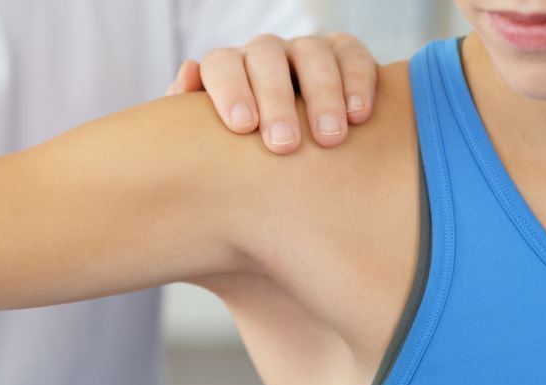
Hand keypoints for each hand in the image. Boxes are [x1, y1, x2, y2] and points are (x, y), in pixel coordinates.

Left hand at [168, 33, 377, 153]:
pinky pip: (351, 54)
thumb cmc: (242, 163)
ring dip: (322, 93)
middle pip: (266, 58)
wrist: (289, 173)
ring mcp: (304, 52)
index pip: (221, 65)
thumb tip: (187, 72)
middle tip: (283, 144)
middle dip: (276, 99)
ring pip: (311, 53)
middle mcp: (264, 55)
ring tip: (328, 138)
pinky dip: (357, 80)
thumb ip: (191, 115)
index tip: (242, 128)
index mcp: (228, 72)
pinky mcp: (343, 55)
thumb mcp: (213, 148)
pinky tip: (358, 116)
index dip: (230, 90)